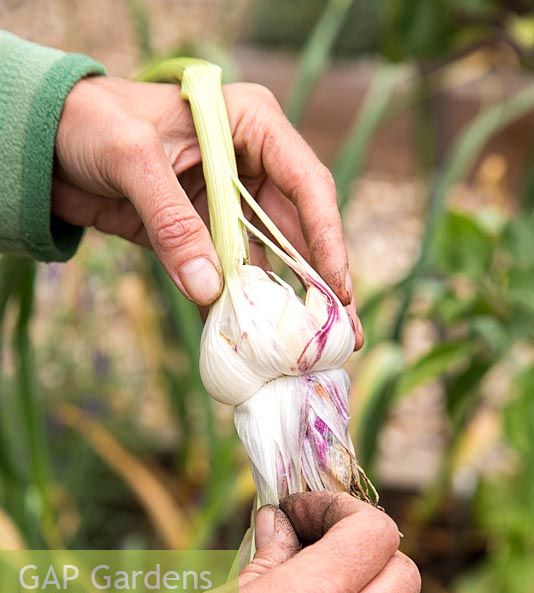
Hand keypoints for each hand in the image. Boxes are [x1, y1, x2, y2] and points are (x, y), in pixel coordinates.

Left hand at [54, 76, 360, 340]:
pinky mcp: (201, 234)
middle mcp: (249, 165)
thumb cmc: (93, 123)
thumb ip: (171, 223)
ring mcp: (227, 204)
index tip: (338, 288)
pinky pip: (226, 275)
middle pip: (298, 229)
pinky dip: (233, 306)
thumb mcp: (132, 159)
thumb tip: (208, 290)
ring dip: (282, 303)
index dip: (326, 238)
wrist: (48, 142)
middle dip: (320, 282)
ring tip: (307, 349)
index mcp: (250, 125)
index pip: (305, 183)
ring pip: (267, 258)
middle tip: (345, 333)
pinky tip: (250, 341)